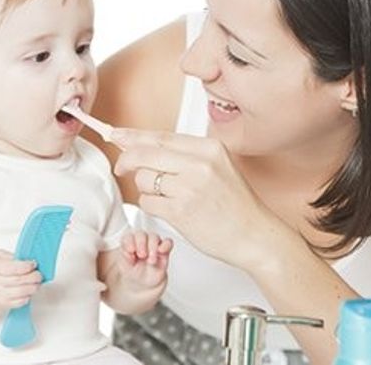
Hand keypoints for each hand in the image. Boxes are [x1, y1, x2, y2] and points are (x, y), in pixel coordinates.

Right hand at [0, 250, 42, 309]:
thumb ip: (10, 256)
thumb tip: (26, 260)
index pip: (13, 268)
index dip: (27, 266)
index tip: (33, 264)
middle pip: (19, 281)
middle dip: (34, 277)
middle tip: (39, 274)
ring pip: (21, 292)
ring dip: (33, 287)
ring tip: (36, 282)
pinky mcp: (2, 305)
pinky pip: (19, 302)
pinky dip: (28, 296)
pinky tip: (28, 290)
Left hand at [112, 128, 288, 270]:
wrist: (254, 235)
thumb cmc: (236, 205)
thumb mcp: (219, 167)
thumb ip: (187, 156)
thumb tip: (145, 147)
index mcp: (209, 148)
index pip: (161, 136)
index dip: (133, 136)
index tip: (116, 134)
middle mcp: (199, 164)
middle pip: (145, 154)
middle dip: (127, 161)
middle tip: (122, 168)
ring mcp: (189, 187)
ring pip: (144, 179)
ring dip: (147, 189)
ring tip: (168, 197)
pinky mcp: (180, 211)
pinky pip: (147, 202)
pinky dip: (152, 206)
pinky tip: (170, 210)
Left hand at [118, 230, 173, 288]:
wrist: (145, 283)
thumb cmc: (134, 272)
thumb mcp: (124, 267)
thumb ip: (123, 257)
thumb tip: (128, 249)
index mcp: (129, 244)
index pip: (128, 236)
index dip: (129, 241)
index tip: (131, 250)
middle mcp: (141, 242)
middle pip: (141, 234)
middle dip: (141, 243)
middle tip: (141, 255)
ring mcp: (153, 245)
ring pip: (154, 237)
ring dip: (152, 247)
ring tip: (151, 260)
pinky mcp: (164, 250)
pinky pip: (168, 242)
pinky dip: (166, 245)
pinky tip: (161, 250)